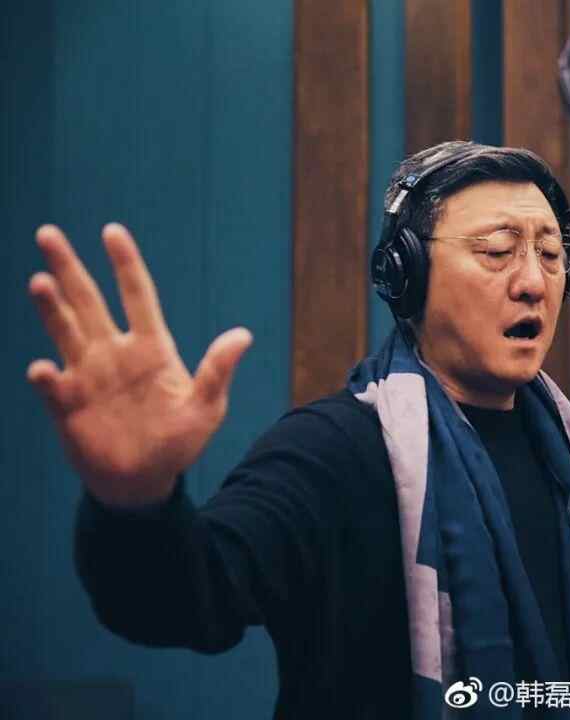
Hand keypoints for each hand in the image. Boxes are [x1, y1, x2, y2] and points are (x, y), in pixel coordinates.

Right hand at [26, 224, 252, 507]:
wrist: (143, 481)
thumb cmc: (179, 441)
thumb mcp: (207, 408)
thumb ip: (217, 371)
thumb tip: (244, 335)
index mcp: (151, 348)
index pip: (137, 296)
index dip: (125, 264)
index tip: (112, 231)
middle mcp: (114, 353)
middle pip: (89, 301)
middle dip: (69, 268)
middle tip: (48, 234)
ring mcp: (87, 376)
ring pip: (64, 331)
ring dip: (52, 308)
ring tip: (41, 281)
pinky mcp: (66, 404)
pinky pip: (50, 384)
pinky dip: (44, 377)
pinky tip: (43, 370)